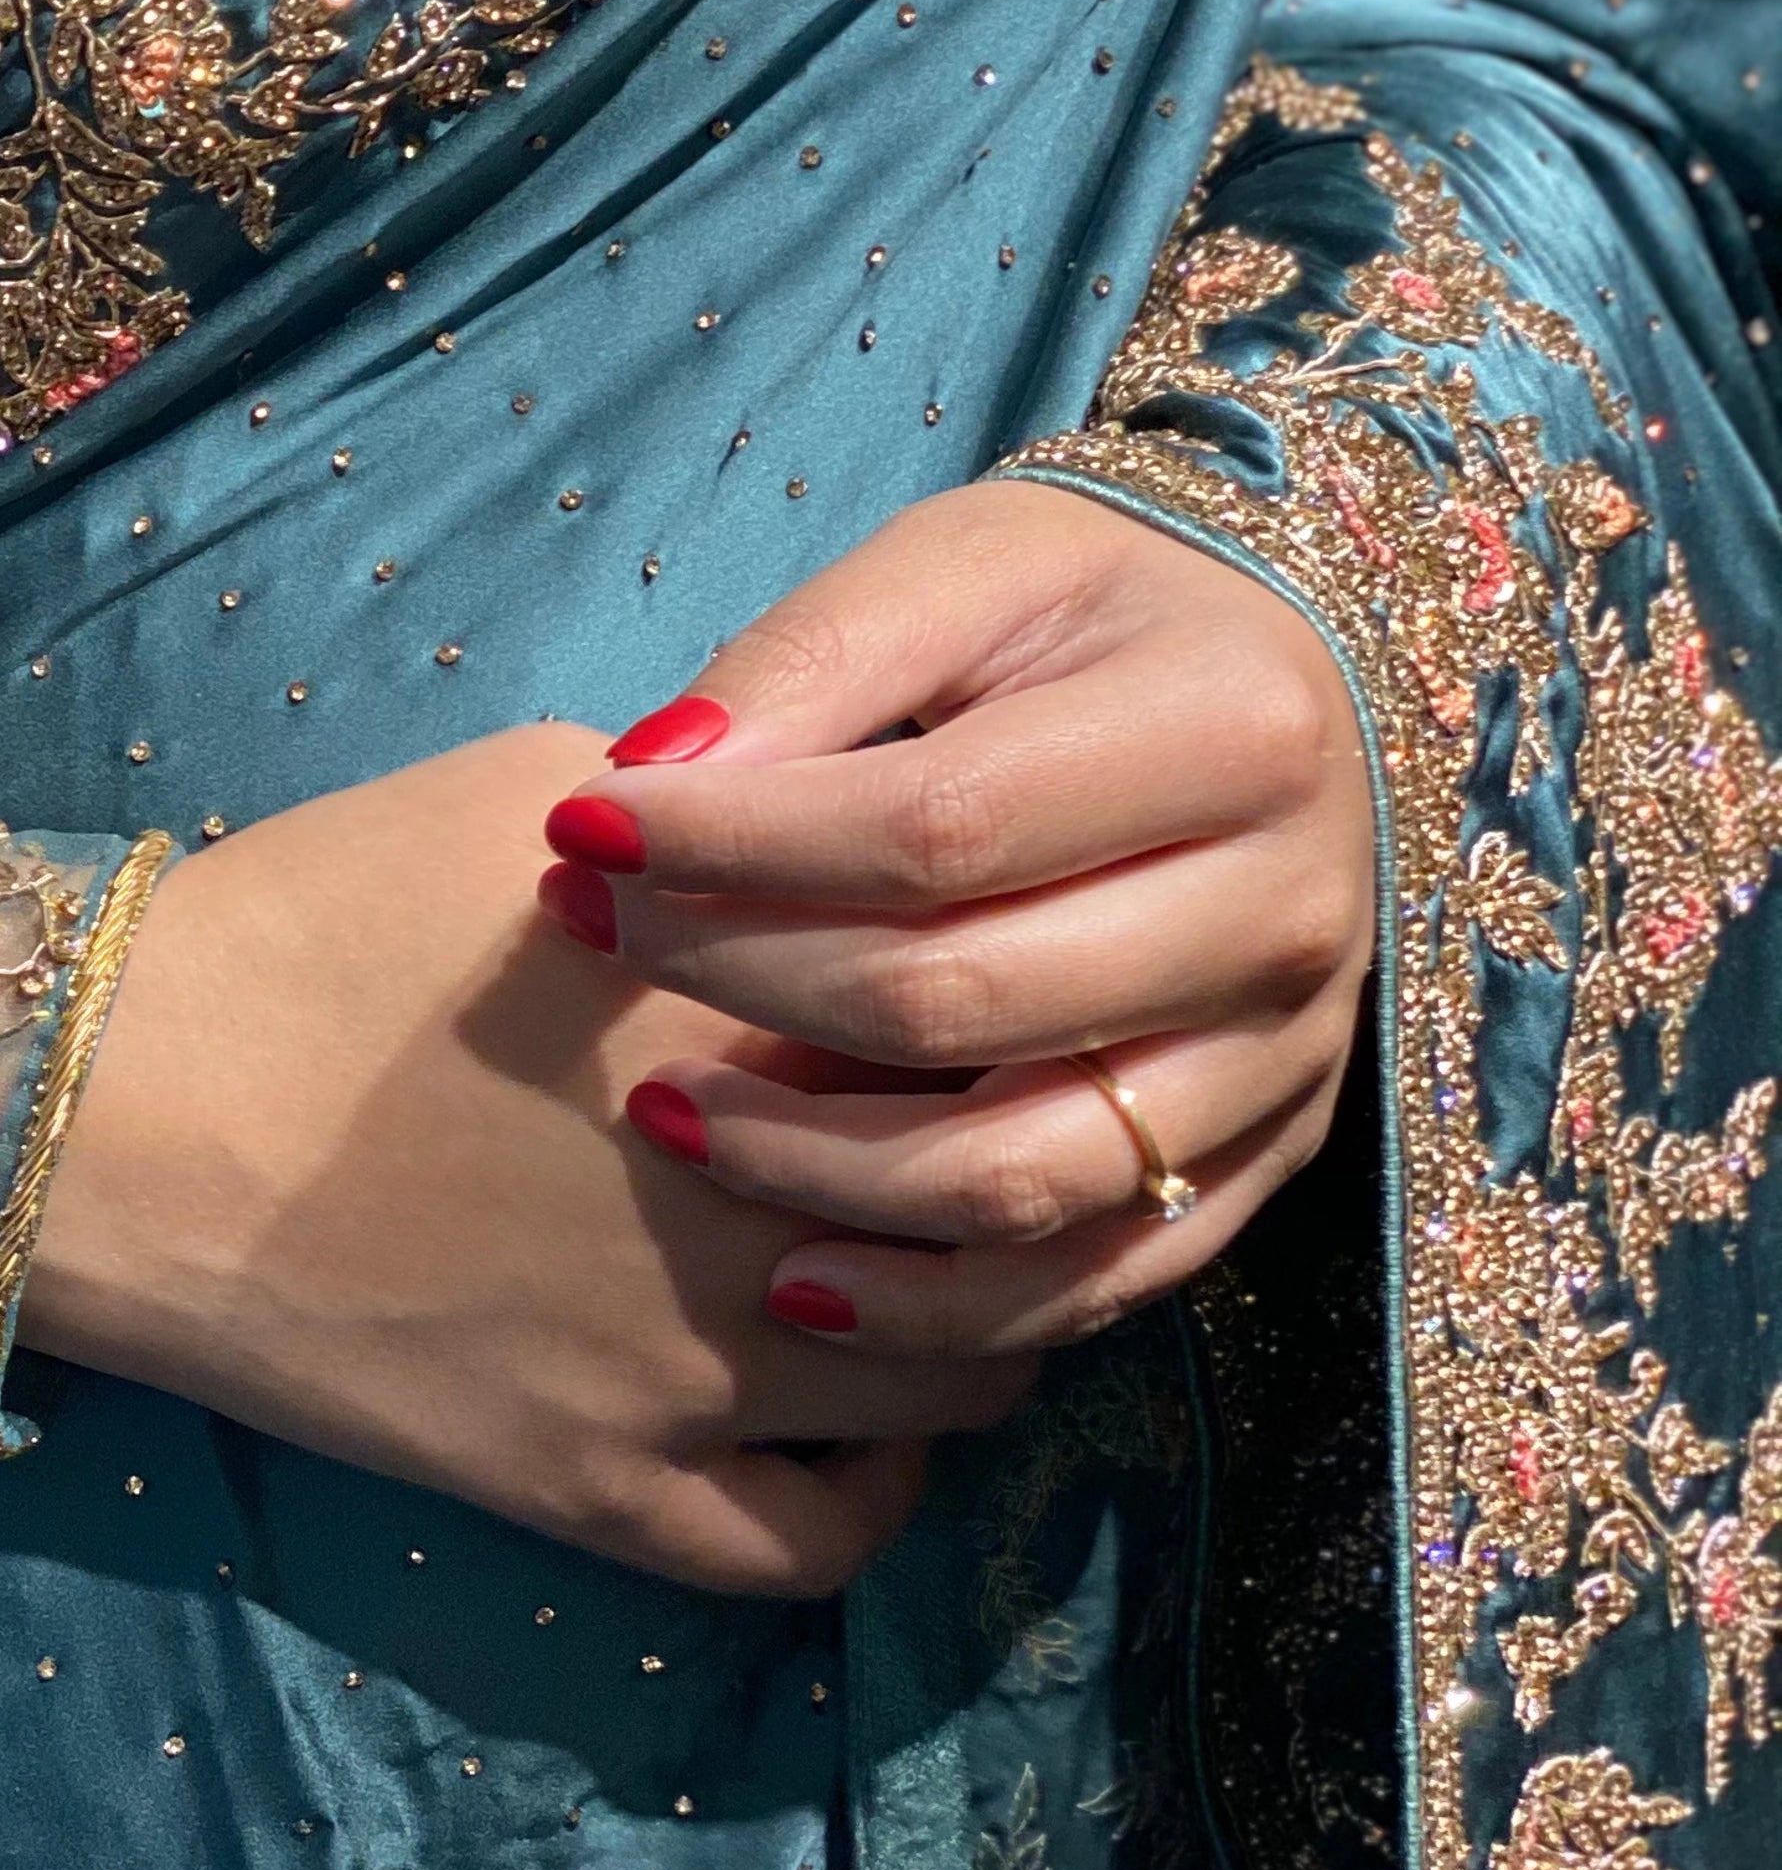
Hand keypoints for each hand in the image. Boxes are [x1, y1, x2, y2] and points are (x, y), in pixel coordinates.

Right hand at [21, 721, 1036, 1595]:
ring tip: (943, 1260)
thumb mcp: (531, 788)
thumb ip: (716, 805)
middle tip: (1001, 1118)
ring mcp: (694, 1370)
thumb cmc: (312, 917)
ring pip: (961, 1379)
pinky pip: (822, 1539)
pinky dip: (877, 1484)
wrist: (119, 1107)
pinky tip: (858, 1417)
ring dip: (988, 1316)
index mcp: (760, 1008)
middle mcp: (765, 1203)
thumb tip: (826, 814)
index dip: (1021, 994)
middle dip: (1032, 1154)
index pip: (998, 1015)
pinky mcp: (609, 1490)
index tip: (1003, 976)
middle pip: (1015, 1201)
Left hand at [535, 483, 1374, 1359]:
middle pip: (963, 1001)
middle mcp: (1286, 911)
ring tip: (664, 1116)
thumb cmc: (1087, 610)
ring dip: (812, 1170)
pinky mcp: (1267, 1155)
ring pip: (1025, 1174)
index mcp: (1229, 732)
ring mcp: (1286, 1056)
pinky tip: (795, 1281)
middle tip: (588, 936)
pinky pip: (1099, 1276)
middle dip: (739, 982)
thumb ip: (810, 660)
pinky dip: (938, 1305)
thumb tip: (650, 783)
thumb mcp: (961, 564)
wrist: (1278, 679)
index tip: (583, 828)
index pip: (935, 829)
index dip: (737, 846)